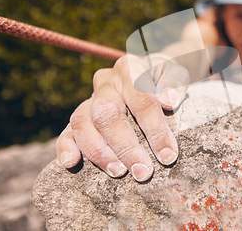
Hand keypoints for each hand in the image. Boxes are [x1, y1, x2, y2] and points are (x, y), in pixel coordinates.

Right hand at [56, 54, 188, 181]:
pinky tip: (71, 163)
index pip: (141, 100)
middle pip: (108, 115)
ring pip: (84, 124)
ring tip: (119, 172)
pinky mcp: (80, 116)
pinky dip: (66, 147)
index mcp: (129, 69)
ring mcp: (90, 99)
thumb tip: (168, 100)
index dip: (155, 130)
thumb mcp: (175, 73)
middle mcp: (106, 83)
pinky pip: (67, 130)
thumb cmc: (164, 79)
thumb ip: (174, 82)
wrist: (150, 75)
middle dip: (125, 147)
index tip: (168, 155)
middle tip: (143, 171)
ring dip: (100, 152)